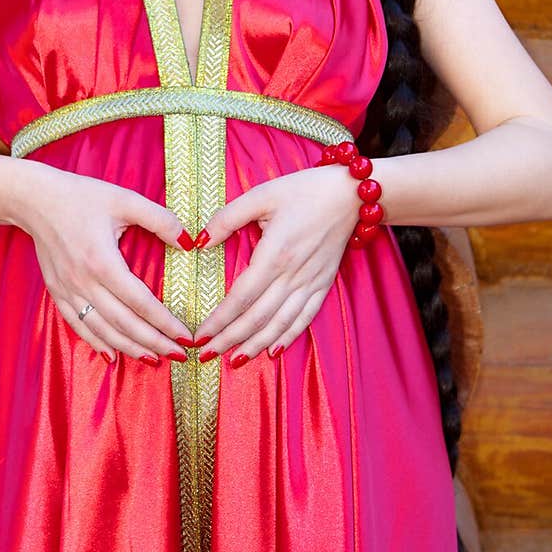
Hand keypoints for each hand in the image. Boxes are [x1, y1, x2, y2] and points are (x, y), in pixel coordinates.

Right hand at [15, 163, 193, 363]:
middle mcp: (84, 282)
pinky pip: (78, 325)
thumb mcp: (125, 199)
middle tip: (178, 355)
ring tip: (154, 359)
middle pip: (123, 323)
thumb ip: (160, 219)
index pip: (140, 302)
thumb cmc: (81, 195)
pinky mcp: (57, 292)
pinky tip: (113, 355)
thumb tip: (188, 242)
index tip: (186, 336)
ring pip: (101, 330)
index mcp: (102, 261)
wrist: (34, 199)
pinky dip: (97, 342)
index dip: (165, 323)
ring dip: (129, 348)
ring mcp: (68, 290)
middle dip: (153, 343)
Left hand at [192, 164, 361, 361]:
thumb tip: (200, 242)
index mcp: (275, 254)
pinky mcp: (323, 284)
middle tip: (206, 355)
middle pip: (257, 317)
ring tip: (234, 360)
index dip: (219, 320)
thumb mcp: (261, 195)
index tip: (199, 336)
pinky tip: (273, 350)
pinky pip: (304, 317)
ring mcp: (311, 282)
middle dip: (230, 340)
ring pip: (280, 324)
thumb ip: (227, 218)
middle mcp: (293, 274)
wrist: (352, 194)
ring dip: (255, 345)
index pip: (241, 297)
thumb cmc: (303, 190)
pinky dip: (288, 336)